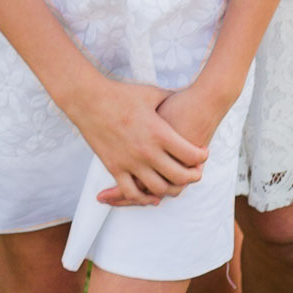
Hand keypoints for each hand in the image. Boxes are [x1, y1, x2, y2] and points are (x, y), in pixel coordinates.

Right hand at [72, 77, 208, 208]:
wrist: (89, 100)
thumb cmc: (121, 94)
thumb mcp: (152, 94)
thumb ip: (169, 99)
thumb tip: (183, 96)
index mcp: (159, 133)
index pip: (191, 154)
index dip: (202, 156)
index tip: (203, 153)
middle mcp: (147, 151)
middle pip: (179, 176)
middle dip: (193, 176)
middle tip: (197, 172)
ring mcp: (130, 162)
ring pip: (158, 188)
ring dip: (171, 188)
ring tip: (176, 182)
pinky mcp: (114, 168)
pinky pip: (131, 193)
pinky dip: (144, 198)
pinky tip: (153, 196)